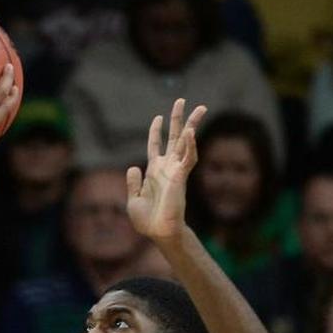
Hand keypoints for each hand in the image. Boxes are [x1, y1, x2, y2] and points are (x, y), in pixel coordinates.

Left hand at [126, 98, 206, 242]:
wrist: (158, 232)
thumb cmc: (147, 220)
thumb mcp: (133, 199)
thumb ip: (133, 183)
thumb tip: (132, 167)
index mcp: (154, 172)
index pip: (155, 146)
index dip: (156, 132)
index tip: (158, 117)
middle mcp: (167, 168)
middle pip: (175, 138)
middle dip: (179, 120)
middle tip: (183, 100)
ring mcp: (175, 171)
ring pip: (186, 143)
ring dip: (192, 126)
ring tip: (200, 108)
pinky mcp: (181, 177)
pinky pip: (188, 158)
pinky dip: (190, 145)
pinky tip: (191, 132)